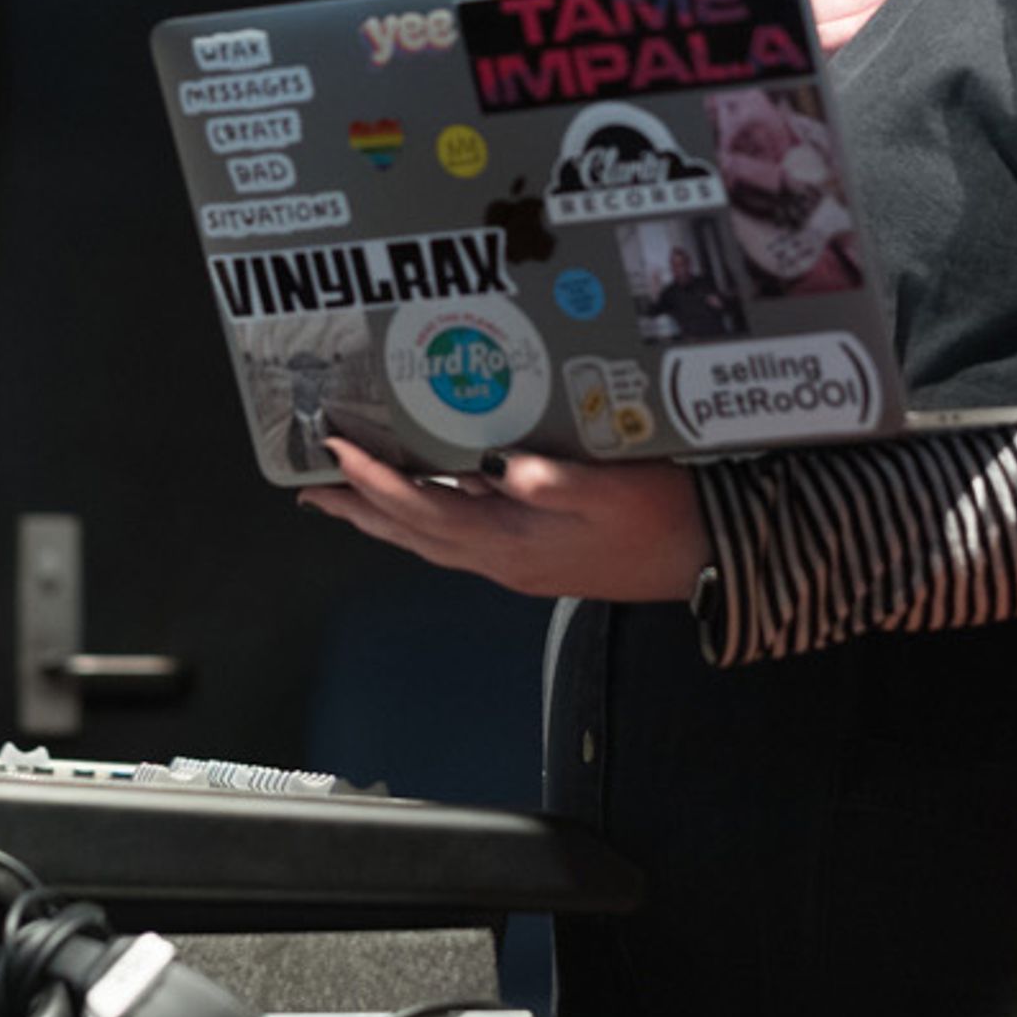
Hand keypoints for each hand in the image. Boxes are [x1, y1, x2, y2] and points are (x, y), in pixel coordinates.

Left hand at [298, 437, 708, 601]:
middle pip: (413, 535)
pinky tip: (424, 499)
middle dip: (360, 511)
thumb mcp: (616, 491)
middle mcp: (504, 559)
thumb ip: (559, 481)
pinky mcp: (532, 554)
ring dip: (385, 517)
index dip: (379, 484)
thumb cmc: (664, 521)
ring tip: (347, 497)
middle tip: (313, 489)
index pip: (427, 513)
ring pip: (432, 539)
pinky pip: (459, 536)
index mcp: (515, 544)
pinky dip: (426, 518)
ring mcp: (515, 562)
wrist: (703, 559)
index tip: (340, 454)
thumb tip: (503, 469)